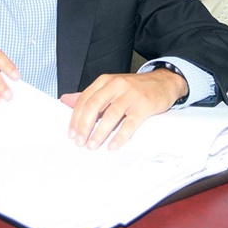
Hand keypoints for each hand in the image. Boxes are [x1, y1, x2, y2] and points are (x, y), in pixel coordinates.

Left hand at [60, 69, 187, 150]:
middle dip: (84, 126)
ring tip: (93, 145)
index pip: (85, 99)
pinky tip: (112, 145)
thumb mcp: (110, 87)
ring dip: (100, 132)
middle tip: (80, 142)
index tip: (71, 134)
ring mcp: (131, 95)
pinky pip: (130, 123)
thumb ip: (89, 95)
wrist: (163, 82)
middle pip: (95, 106)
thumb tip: (65, 100)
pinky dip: (120, 136)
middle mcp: (116, 85)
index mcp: (105, 81)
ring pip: (111, 115)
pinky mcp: (144, 105)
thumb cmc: (133, 88)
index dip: (76, 118)